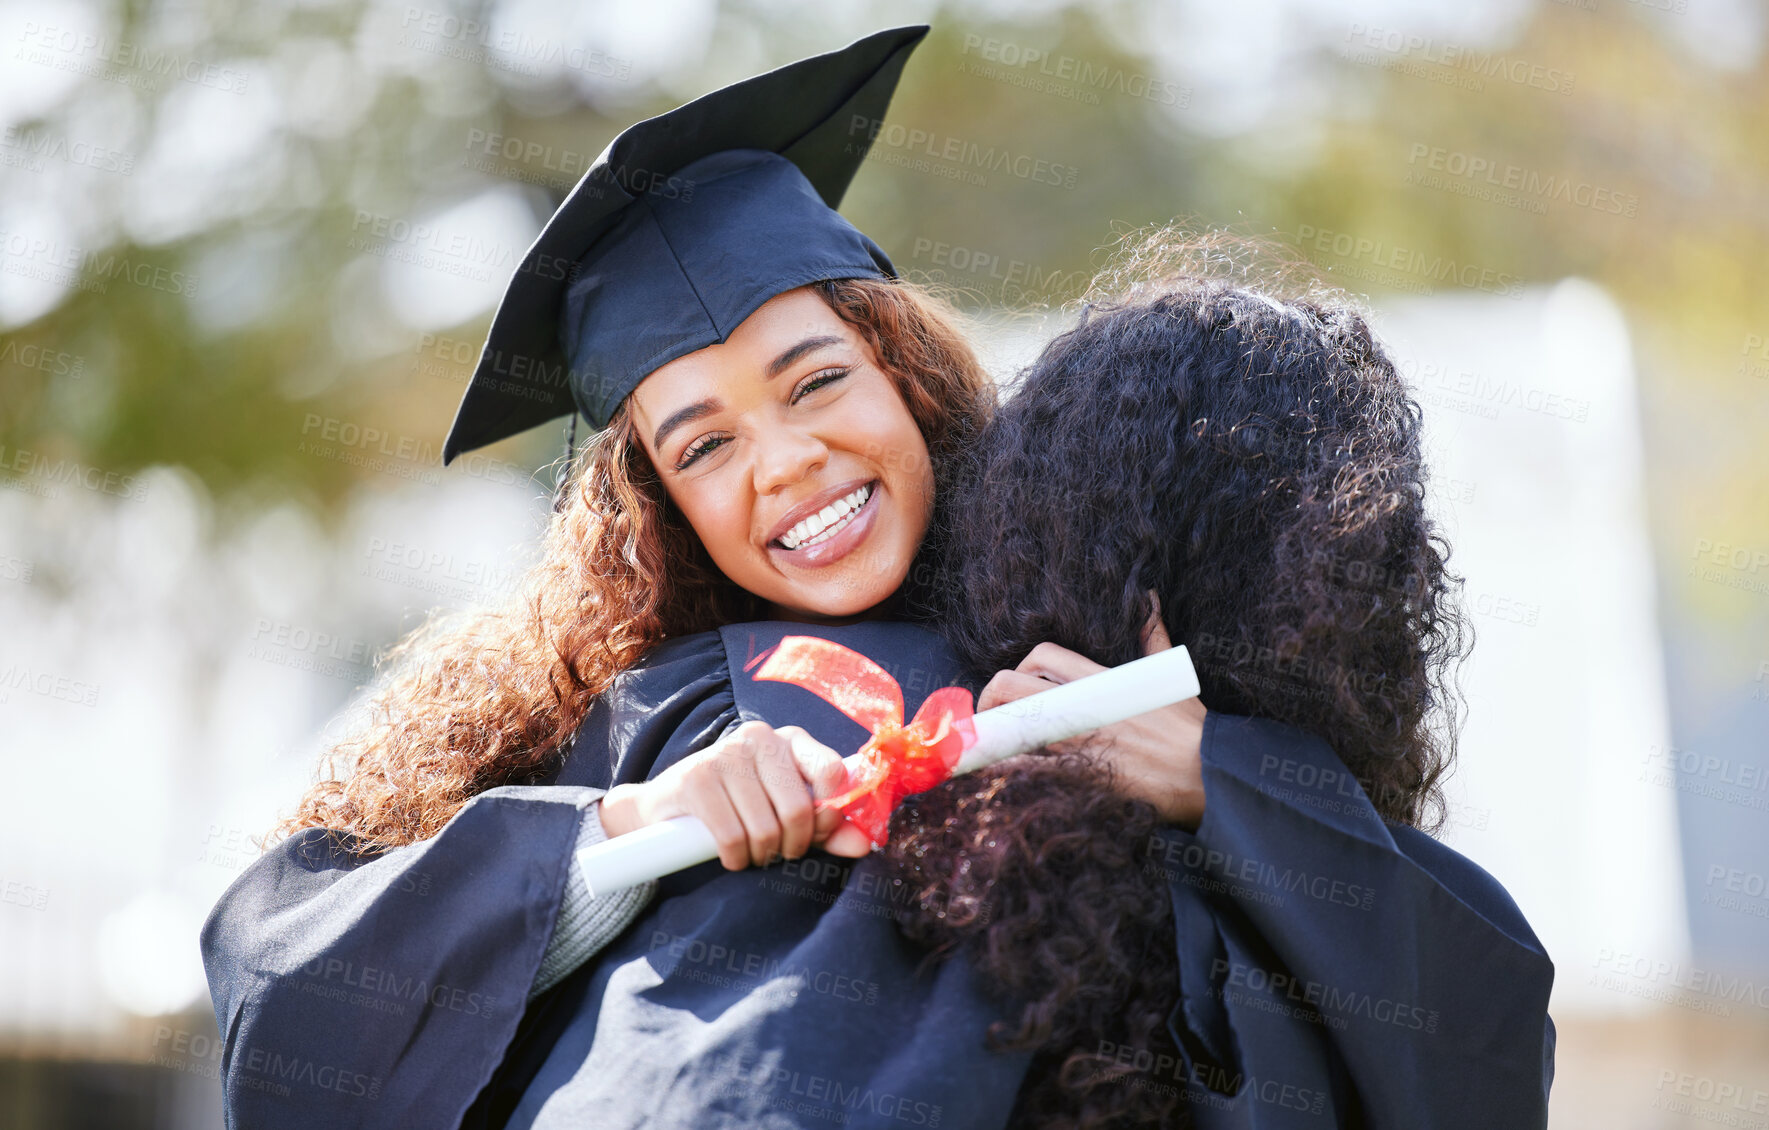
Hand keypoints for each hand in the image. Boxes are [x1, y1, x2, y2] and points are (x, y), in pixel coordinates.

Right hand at [598, 721, 875, 868]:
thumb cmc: (742, 808)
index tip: (817, 833)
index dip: (830, 814)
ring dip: (762, 855)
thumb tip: (865, 844)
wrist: (671, 807)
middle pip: (799, 809)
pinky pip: (732, 837)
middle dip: (794, 845)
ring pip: (765, 828)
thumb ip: (830, 827)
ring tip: (754, 852)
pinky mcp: (696, 778)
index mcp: (792, 740)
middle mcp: (760, 738)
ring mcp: (725, 754)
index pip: (833, 772)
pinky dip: (736, 858)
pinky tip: (732, 856)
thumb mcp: (790, 813)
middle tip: (781, 852)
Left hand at [976, 593, 1206, 829]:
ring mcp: (1077, 742)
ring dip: (993, 739)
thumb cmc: (1190, 729)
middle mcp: (1081, 707)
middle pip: (1010, 688)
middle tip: (986, 720)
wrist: (1208, 774)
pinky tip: (998, 777)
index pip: (1041, 657)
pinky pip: (1027, 771)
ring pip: (1010, 730)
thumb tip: (1149, 599)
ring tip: (985, 752)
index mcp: (1098, 680)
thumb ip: (1152, 637)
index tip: (1010, 690)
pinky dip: (1007, 773)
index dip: (1017, 669)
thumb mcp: (1169, 675)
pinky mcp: (1078, 776)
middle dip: (988, 699)